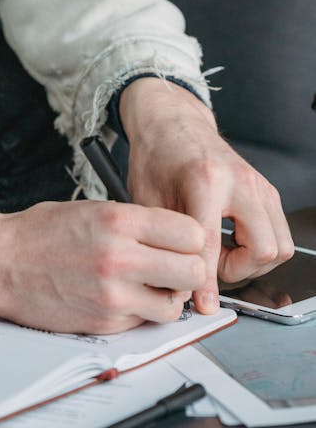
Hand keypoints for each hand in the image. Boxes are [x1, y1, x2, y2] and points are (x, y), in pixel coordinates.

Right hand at [0, 195, 205, 334]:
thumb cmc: (39, 233)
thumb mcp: (91, 209)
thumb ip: (134, 223)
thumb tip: (174, 237)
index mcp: (119, 221)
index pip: (191, 232)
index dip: (191, 238)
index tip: (183, 242)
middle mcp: (120, 257)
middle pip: (193, 270)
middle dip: (188, 269)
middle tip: (173, 266)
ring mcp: (113, 294)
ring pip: (175, 305)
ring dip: (168, 297)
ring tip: (149, 285)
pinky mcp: (105, 322)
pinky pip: (144, 322)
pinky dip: (141, 313)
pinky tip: (123, 297)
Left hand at [120, 78, 293, 313]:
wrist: (172, 123)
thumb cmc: (156, 156)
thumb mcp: (147, 199)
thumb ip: (163, 241)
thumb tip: (174, 287)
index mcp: (205, 180)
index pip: (211, 243)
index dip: (205, 281)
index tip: (203, 304)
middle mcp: (240, 181)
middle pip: (264, 250)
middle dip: (237, 270)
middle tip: (207, 265)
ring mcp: (259, 185)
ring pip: (280, 246)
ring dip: (252, 262)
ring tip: (218, 254)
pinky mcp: (267, 191)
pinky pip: (280, 234)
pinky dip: (259, 248)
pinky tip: (230, 242)